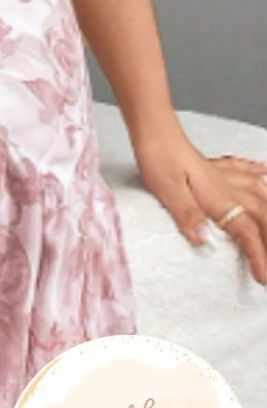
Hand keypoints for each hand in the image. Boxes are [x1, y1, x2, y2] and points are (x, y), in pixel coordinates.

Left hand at [132, 123, 266, 284]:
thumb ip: (189, 216)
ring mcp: (222, 175)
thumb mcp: (168, 191)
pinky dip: (258, 172)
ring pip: (259, 193)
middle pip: (261, 215)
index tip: (263, 277)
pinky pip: (244, 170)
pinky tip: (265, 172)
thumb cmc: (158, 158)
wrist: (153, 130)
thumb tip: (206, 242)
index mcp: (217, 197)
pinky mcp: (213, 167)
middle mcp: (226, 187)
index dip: (258, 255)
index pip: (246, 231)